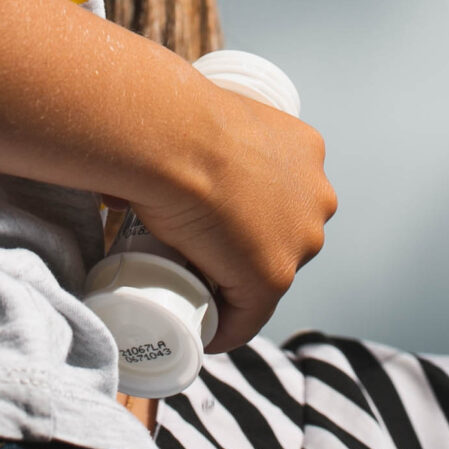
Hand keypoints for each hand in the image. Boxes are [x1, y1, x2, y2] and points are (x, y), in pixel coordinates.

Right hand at [125, 84, 333, 351]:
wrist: (173, 134)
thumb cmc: (174, 116)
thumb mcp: (199, 119)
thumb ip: (181, 138)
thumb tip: (132, 165)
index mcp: (305, 150)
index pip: (284, 194)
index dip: (253, 210)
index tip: (217, 219)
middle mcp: (315, 196)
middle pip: (284, 235)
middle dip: (250, 246)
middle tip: (200, 249)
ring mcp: (299, 239)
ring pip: (269, 276)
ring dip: (238, 285)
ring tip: (197, 286)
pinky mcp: (272, 277)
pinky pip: (249, 316)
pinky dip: (227, 327)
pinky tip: (205, 332)